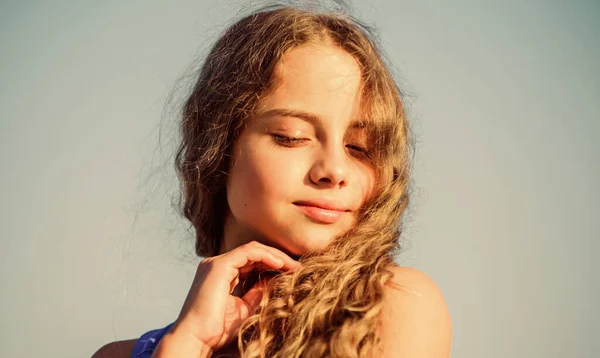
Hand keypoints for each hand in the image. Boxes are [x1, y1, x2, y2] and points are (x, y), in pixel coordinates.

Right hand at [169, 241, 299, 352]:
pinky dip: (266, 256)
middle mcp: (217, 265)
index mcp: (222, 274)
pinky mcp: (218, 266)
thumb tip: (275, 280)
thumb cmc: (218, 329)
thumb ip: (257, 292)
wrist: (197, 339)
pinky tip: (280, 264)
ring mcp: (216, 263)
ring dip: (275, 256)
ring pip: (252, 250)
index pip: (252, 261)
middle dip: (277, 258)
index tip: (293, 272)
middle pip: (253, 253)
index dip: (273, 264)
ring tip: (292, 265)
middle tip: (297, 267)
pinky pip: (247, 253)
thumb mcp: (245, 308)